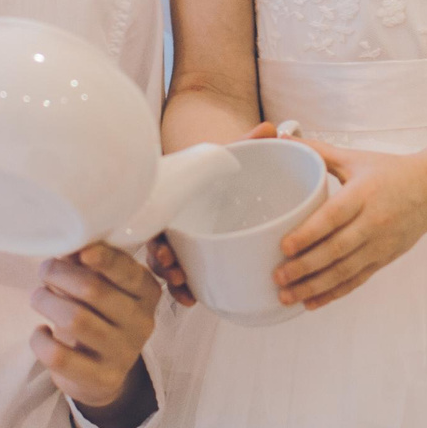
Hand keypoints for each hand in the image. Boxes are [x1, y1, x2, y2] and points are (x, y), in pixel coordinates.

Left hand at [33, 243, 163, 422]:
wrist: (105, 373)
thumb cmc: (101, 316)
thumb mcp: (106, 288)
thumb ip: (91, 265)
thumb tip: (70, 245)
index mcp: (147, 293)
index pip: (127, 272)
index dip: (104, 259)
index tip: (82, 251)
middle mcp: (141, 323)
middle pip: (93, 290)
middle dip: (60, 273)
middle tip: (45, 270)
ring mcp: (122, 353)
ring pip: (75, 319)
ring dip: (46, 301)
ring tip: (38, 297)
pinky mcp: (100, 378)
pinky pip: (58, 355)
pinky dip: (39, 340)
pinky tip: (41, 332)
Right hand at [147, 121, 281, 306]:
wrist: (217, 178)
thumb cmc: (217, 168)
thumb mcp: (228, 155)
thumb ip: (247, 142)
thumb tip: (271, 128)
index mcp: (172, 197)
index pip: (155, 219)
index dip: (155, 238)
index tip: (165, 249)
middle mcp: (169, 222)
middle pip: (155, 248)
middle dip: (162, 264)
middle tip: (174, 271)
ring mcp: (178, 242)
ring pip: (166, 266)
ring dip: (171, 280)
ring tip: (183, 288)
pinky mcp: (191, 257)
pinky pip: (181, 277)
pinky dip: (183, 289)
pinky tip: (193, 299)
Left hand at [275, 143, 426, 309]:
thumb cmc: (390, 172)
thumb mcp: (356, 158)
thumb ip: (320, 151)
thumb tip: (284, 137)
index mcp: (364, 194)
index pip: (334, 217)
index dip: (309, 234)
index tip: (284, 247)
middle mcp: (374, 222)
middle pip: (337, 250)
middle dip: (305, 267)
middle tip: (277, 277)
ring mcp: (381, 244)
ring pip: (345, 271)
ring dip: (315, 286)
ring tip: (287, 296)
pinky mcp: (384, 259)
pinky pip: (357, 280)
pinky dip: (334, 294)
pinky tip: (311, 302)